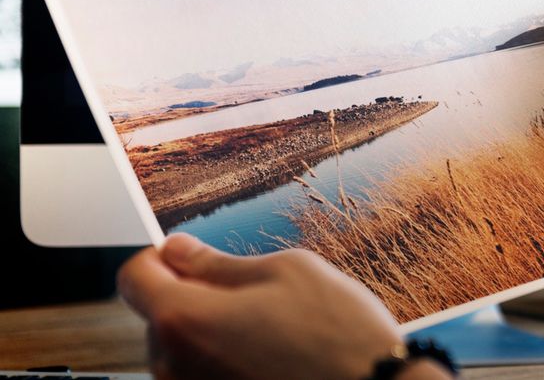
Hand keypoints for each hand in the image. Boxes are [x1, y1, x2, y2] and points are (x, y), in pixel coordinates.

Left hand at [118, 234, 449, 379]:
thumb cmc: (338, 333)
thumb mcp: (286, 271)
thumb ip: (218, 262)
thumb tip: (177, 249)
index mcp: (184, 318)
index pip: (133, 277)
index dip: (160, 258)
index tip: (190, 257)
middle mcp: (172, 366)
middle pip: (158, 317)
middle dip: (192, 298)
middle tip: (254, 297)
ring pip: (181, 352)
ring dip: (211, 335)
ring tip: (271, 334)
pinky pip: (202, 378)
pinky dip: (224, 365)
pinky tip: (270, 362)